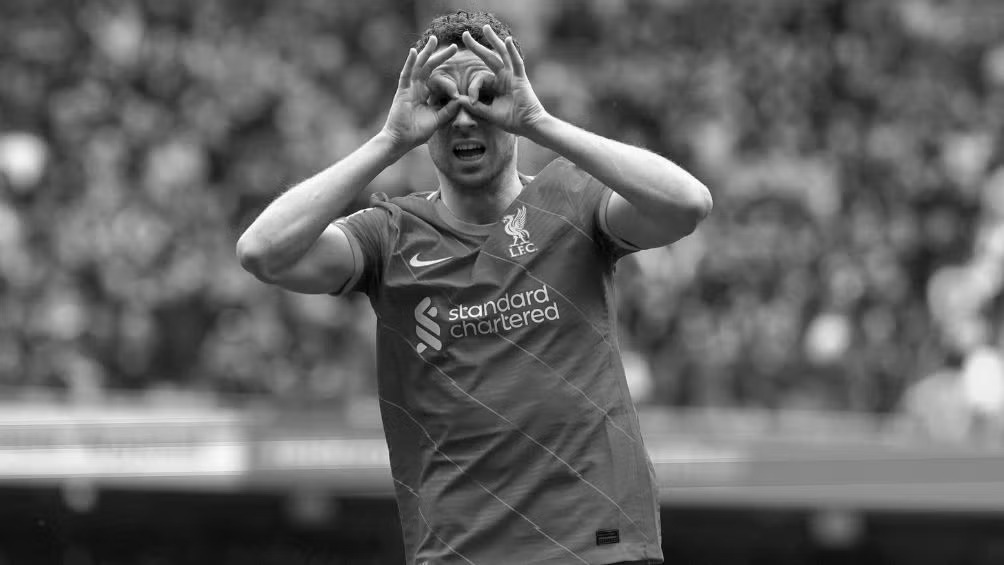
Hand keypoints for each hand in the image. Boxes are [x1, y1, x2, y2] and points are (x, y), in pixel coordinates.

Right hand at [381, 36, 460, 150]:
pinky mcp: (402, 91)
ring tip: (433, 40)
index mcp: (426, 94)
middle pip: (430, 67)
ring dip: (426, 52)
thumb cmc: (417, 133)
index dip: (448, 73)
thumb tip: (461, 99)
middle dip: (441, 56)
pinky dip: (410, 63)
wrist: (401, 141)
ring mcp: (409, 88)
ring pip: (418, 66)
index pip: (438, 77)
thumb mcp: (438, 120)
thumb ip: (449, 110)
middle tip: (454, 46)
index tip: (460, 63)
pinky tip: (414, 52)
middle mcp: (418, 88)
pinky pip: (406, 74)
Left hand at [459, 26, 548, 136]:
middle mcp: (504, 77)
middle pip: (489, 57)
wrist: (528, 126)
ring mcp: (513, 75)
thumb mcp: (488, 113)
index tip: (471, 101)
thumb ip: (474, 106)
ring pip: (502, 54)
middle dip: (476, 46)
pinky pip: (516, 62)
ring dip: (493, 40)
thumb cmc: (511, 120)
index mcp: (496, 84)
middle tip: (464, 34)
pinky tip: (507, 39)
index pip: (480, 78)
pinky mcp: (521, 78)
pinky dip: (512, 51)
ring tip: (485, 28)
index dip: (473, 87)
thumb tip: (457, 99)